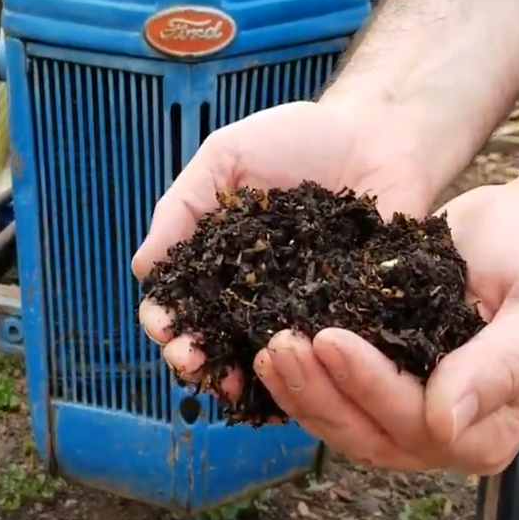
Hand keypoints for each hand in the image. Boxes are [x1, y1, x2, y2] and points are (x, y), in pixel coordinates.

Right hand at [135, 100, 433, 387]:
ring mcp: (300, 308)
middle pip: (215, 340)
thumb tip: (141, 270)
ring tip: (230, 384)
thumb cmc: (297, 139)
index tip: (165, 328)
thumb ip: (183, 207)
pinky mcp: (347, 317)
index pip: (181, 300)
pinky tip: (289, 383)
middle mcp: (254, 292)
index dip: (165, 319)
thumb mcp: (226, 159)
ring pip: (264, 360)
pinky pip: (322, 356)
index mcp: (220, 259)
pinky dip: (303, 376)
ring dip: (240, 379)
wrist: (377, 135)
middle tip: (193, 362)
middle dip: (195, 358)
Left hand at [242, 175, 518, 473]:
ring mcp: (406, 405)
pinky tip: (270, 346)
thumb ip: (505, 365)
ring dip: (302, 390)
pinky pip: (334, 391)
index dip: (374, 387)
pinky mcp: (379, 375)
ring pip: (344, 420)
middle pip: (372, 433)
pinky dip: (302, 376)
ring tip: (269, 348)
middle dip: (322, 392)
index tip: (332, 339)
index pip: (422, 424)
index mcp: (490, 426)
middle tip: (282, 345)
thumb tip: (447, 420)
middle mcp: (443, 427)